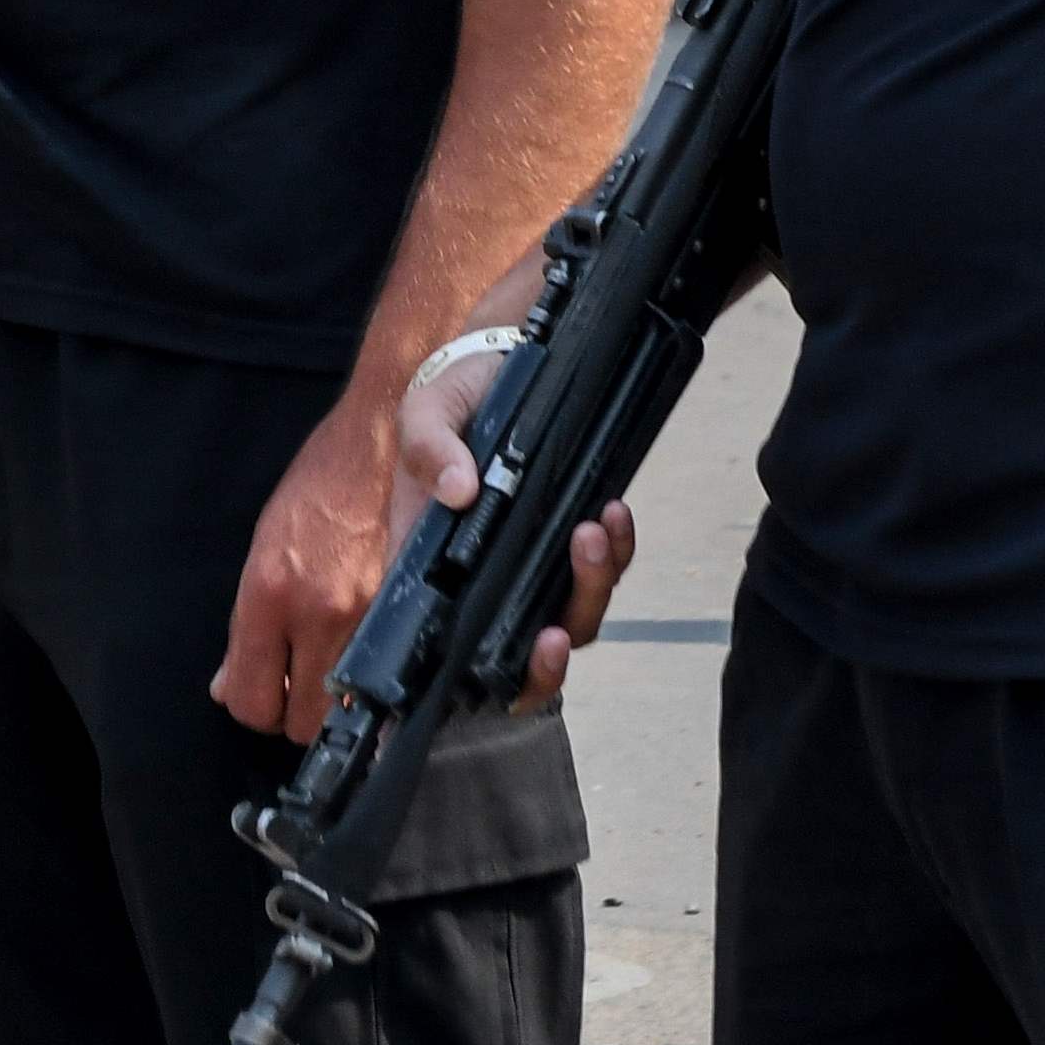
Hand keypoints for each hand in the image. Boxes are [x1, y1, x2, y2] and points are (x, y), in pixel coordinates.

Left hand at [213, 388, 408, 738]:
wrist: (387, 432)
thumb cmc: (321, 483)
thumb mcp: (265, 546)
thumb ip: (248, 624)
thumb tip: (227, 684)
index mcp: (269, 593)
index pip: (251, 697)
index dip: (256, 706)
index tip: (265, 692)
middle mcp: (317, 610)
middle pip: (300, 721)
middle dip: (296, 713)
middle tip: (300, 684)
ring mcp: (368, 611)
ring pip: (346, 710)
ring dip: (337, 704)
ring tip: (335, 670)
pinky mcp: (408, 605)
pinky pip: (388, 679)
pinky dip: (376, 683)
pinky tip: (370, 659)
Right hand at [389, 336, 634, 713]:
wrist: (508, 357)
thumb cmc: (454, 391)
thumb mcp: (428, 408)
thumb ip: (430, 446)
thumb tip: (457, 491)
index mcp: (432, 564)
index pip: (443, 645)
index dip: (468, 681)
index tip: (486, 687)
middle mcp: (482, 577)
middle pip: (515, 653)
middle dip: (543, 663)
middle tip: (554, 636)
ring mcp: (531, 563)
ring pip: (569, 617)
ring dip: (588, 590)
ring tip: (594, 532)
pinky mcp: (572, 541)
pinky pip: (602, 570)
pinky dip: (616, 552)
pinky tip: (615, 513)